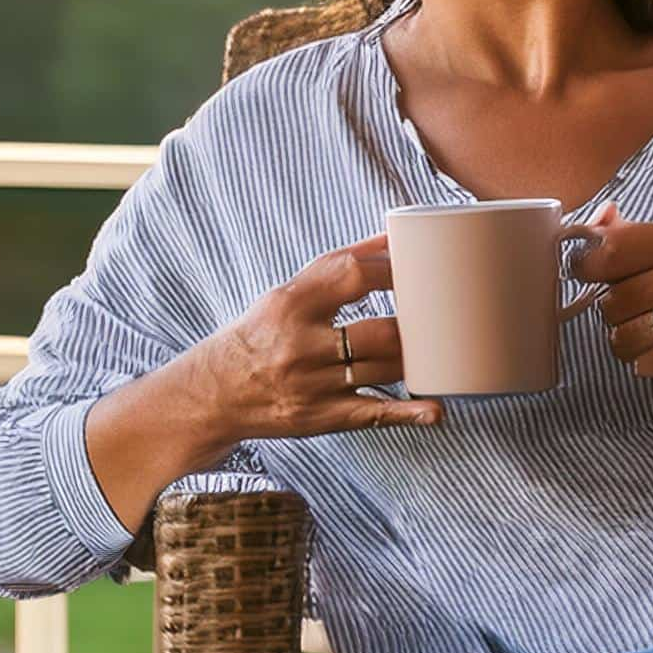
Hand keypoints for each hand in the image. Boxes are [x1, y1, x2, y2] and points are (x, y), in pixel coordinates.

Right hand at [190, 235, 446, 440]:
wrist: (216, 391)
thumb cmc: (262, 333)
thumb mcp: (287, 293)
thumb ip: (338, 267)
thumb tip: (393, 235)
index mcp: (291, 303)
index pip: (354, 274)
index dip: (395, 269)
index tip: (419, 267)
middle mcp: (301, 345)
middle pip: (379, 331)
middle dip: (413, 325)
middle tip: (435, 315)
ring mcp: (314, 385)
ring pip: (385, 370)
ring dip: (414, 359)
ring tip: (432, 348)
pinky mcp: (323, 418)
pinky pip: (375, 414)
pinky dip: (410, 413)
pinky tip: (436, 410)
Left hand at [572, 198, 652, 376]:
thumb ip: (629, 233)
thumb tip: (590, 223)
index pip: (608, 251)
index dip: (586, 267)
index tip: (589, 275)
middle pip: (612, 301)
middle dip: (611, 311)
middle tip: (633, 309)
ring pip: (623, 336)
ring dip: (624, 340)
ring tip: (645, 332)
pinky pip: (645, 364)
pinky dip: (645, 362)